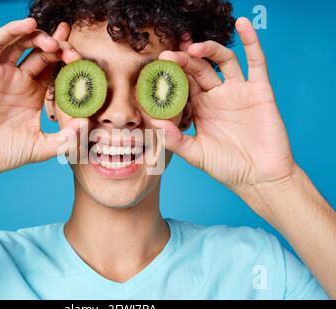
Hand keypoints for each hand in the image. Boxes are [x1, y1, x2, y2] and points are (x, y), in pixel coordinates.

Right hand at [0, 18, 82, 178]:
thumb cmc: (3, 153)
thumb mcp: (41, 147)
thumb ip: (65, 139)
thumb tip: (86, 125)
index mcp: (32, 94)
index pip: (53, 68)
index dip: (66, 59)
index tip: (80, 57)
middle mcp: (17, 80)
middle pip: (40, 52)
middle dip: (57, 45)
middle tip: (70, 47)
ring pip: (20, 43)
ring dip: (38, 37)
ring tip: (54, 42)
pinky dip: (11, 30)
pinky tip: (28, 25)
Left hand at [152, 17, 294, 190]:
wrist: (260, 178)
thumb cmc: (227, 168)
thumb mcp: (196, 154)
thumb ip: (176, 139)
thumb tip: (154, 123)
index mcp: (200, 108)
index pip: (182, 85)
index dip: (170, 75)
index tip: (155, 68)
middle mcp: (217, 96)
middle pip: (199, 69)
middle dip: (183, 60)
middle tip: (168, 55)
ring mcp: (238, 91)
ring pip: (223, 61)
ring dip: (209, 50)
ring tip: (193, 48)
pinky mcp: (259, 91)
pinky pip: (257, 62)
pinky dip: (251, 42)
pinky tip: (242, 25)